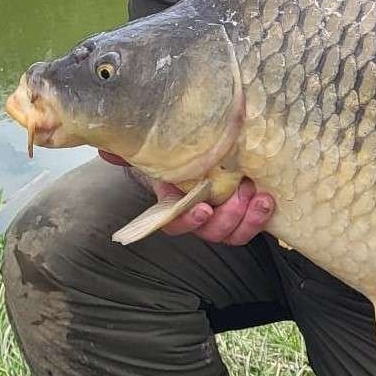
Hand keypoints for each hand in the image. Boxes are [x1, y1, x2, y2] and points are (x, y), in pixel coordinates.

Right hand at [97, 150, 273, 245]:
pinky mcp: (247, 208)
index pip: (174, 222)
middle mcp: (198, 213)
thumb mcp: (154, 145)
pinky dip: (260, 217)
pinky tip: (268, 199)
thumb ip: (131, 150)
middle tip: (240, 192)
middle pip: (209, 231)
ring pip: (232, 234)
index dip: (188, 220)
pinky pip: (252, 225)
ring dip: (246, 219)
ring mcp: (223, 213)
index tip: (203, 207)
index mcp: (173, 202)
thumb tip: (107, 151)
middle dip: (225, 218)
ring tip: (258, 196)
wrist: (207, 141)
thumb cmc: (176, 146)